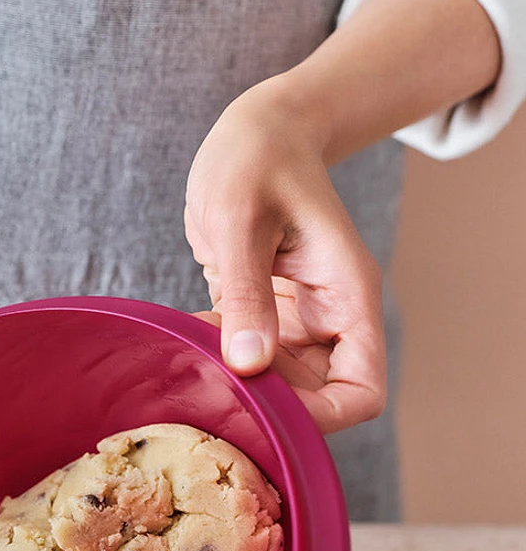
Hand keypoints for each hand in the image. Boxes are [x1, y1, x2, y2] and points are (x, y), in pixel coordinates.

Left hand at [184, 80, 386, 433]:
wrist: (253, 133)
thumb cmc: (256, 161)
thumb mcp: (243, 222)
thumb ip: (246, 294)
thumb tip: (249, 365)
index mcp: (346, 297)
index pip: (361, 392)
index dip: (322, 417)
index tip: (266, 414)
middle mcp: (326, 319)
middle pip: (315, 402)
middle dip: (267, 407)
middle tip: (212, 388)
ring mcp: (292, 322)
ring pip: (275, 389)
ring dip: (235, 385)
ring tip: (195, 358)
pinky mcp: (259, 317)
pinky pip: (244, 362)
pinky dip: (216, 362)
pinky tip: (189, 340)